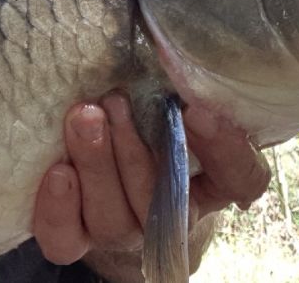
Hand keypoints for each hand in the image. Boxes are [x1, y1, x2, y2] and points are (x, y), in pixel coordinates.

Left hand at [31, 93, 270, 277]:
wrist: (93, 148)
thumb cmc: (138, 112)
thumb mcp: (164, 94)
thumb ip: (177, 86)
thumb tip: (172, 58)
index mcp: (209, 182)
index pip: (241, 178)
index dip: (226, 151)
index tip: (197, 111)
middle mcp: (168, 216)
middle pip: (161, 206)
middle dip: (134, 153)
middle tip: (115, 101)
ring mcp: (120, 229)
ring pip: (113, 221)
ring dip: (97, 167)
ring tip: (82, 118)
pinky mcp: (73, 235)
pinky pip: (65, 239)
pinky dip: (59, 209)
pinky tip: (58, 171)